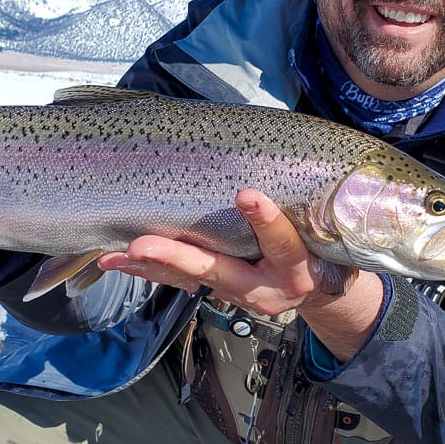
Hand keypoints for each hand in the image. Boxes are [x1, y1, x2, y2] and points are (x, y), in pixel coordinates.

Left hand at [96, 189, 383, 359]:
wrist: (321, 291)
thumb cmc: (323, 244)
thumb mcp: (330, 230)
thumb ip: (310, 204)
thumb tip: (293, 149)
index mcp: (297, 267)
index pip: (282, 243)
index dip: (265, 221)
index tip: (246, 195)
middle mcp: (265, 288)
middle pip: (218, 271)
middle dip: (179, 259)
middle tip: (144, 245)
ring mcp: (237, 294)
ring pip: (189, 280)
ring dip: (149, 267)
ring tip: (114, 255)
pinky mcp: (218, 292)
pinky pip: (179, 282)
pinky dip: (148, 270)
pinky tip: (114, 260)